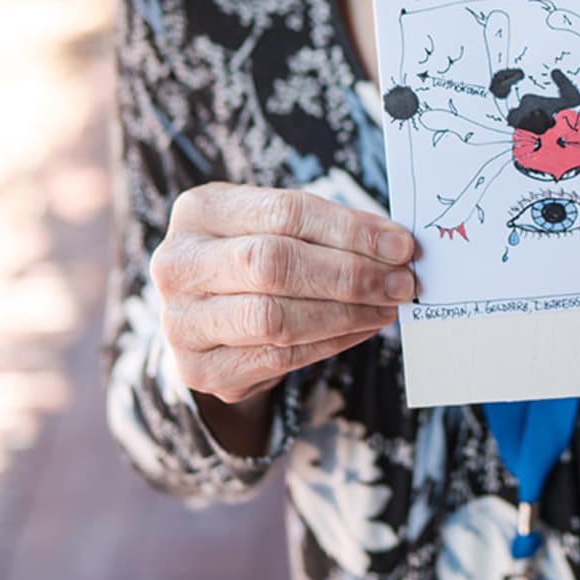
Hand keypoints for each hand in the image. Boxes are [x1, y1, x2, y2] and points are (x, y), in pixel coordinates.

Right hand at [150, 183, 416, 404]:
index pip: (284, 212)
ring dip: (346, 313)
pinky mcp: (198, 369)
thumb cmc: (252, 255)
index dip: (349, 229)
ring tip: (387, 305)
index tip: (400, 243)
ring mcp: (181, 321)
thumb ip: (324, 229)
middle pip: (274, 264)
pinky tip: (361, 328)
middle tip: (402, 281)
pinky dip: (330, 342)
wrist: (206, 316)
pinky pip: (277, 357)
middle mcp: (177, 264)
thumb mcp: (274, 226)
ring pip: (275, 317)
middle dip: (350, 274)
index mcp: (198, 210)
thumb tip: (396, 245)